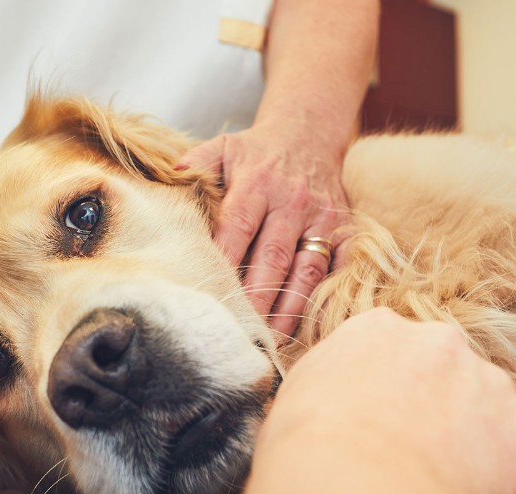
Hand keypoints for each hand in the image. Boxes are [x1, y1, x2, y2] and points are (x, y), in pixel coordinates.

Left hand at [178, 122, 350, 339]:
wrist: (309, 133)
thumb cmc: (256, 151)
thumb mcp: (223, 147)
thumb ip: (196, 165)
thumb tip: (169, 180)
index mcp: (258, 182)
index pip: (238, 226)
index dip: (224, 261)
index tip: (209, 292)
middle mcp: (293, 201)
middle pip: (273, 256)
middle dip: (256, 296)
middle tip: (239, 330)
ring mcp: (323, 218)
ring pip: (307, 269)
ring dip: (289, 307)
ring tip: (271, 338)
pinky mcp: (346, 230)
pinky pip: (340, 268)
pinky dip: (327, 297)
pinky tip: (309, 324)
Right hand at [261, 308, 515, 493]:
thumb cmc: (309, 456)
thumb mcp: (292, 401)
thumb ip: (327, 390)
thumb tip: (332, 411)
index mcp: (378, 331)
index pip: (394, 358)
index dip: (389, 399)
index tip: (381, 431)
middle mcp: (440, 344)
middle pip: (448, 380)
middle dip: (437, 418)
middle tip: (412, 465)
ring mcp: (490, 385)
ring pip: (487, 419)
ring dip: (470, 451)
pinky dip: (499, 490)